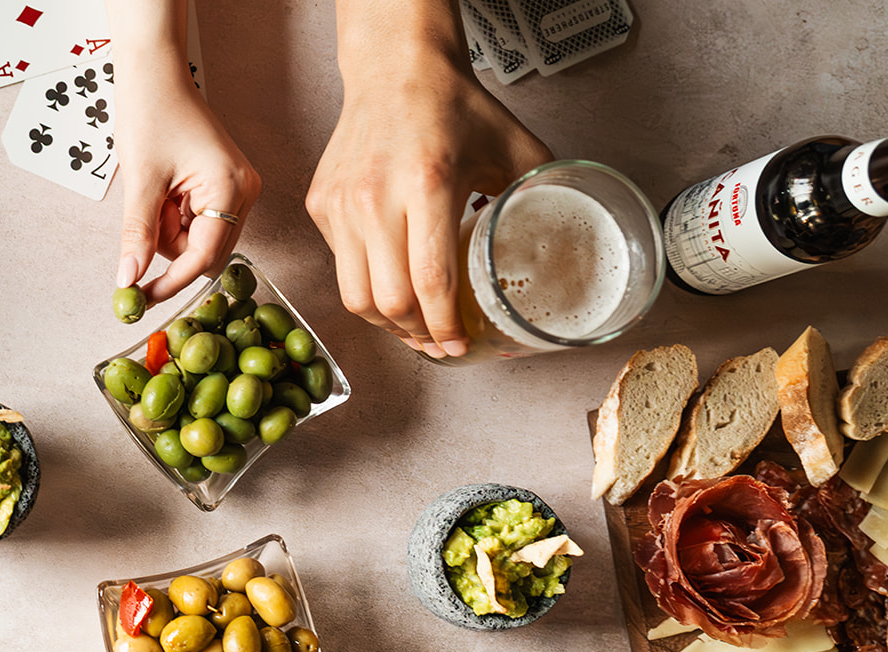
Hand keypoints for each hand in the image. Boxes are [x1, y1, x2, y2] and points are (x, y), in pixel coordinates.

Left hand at [113, 68, 259, 305]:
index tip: (143, 297)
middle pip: (205, 251)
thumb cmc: (151, 110)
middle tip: (146, 213)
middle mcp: (245, 191)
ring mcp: (238, 188)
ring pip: (200, 239)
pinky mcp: (225, 185)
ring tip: (155, 190)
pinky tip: (165, 189)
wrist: (154, 72)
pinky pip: (200, 221)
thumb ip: (138, 234)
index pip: (203, 257)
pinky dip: (175, 216)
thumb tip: (130, 279)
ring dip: (170, 228)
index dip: (171, 281)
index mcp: (231, 188)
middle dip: (170, 244)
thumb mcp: (141, 180)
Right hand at [307, 18, 551, 356]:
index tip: (457, 347)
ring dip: (386, 323)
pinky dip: (367, 287)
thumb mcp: (512, 146)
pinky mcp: (321, 205)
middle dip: (417, 336)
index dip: (445, 328)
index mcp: (427, 183)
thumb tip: (566, 241)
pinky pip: (342, 267)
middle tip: (439, 344)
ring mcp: (341, 203)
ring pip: (355, 296)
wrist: (394, 67)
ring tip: (412, 327)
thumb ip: (539, 194)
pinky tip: (392, 285)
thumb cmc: (452, 106)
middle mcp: (375, 196)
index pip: (429, 282)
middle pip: (388, 301)